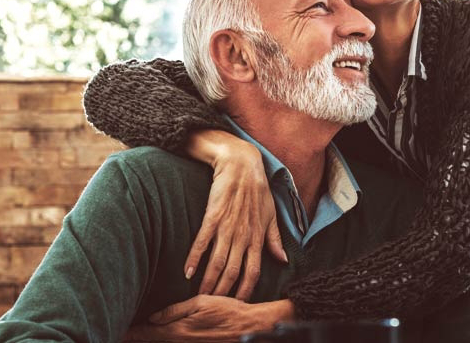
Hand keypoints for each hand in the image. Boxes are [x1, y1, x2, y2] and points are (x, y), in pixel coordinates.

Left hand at [124, 296, 293, 341]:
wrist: (249, 327)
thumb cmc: (228, 311)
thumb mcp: (200, 303)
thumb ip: (175, 311)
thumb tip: (153, 318)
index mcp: (179, 330)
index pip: (148, 333)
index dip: (132, 333)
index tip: (119, 332)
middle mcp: (182, 341)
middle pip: (152, 341)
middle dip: (137, 338)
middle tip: (122, 334)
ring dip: (148, 339)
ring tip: (135, 335)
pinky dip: (163, 340)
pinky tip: (158, 335)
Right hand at [184, 130, 286, 299]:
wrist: (240, 163)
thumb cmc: (257, 188)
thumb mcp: (271, 215)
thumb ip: (274, 240)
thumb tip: (282, 260)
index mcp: (258, 237)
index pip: (253, 271)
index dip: (245, 289)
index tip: (237, 303)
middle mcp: (243, 235)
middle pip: (233, 271)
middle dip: (223, 291)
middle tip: (212, 305)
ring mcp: (228, 226)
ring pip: (217, 262)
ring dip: (208, 281)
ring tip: (199, 296)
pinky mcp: (213, 216)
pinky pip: (202, 242)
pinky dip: (194, 258)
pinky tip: (187, 272)